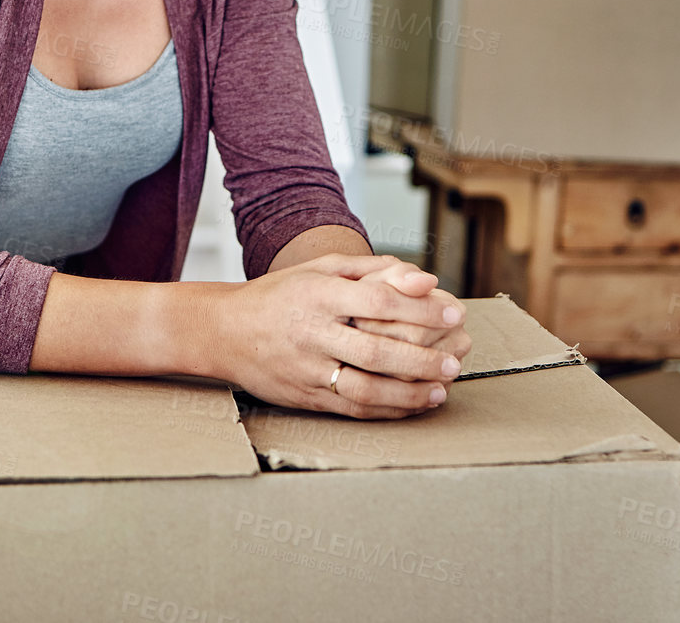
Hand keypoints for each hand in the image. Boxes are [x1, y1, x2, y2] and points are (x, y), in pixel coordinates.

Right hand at [215, 254, 466, 419]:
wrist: (224, 330)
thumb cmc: (282, 294)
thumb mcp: (321, 269)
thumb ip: (374, 270)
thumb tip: (425, 279)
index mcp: (318, 294)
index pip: (377, 302)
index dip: (420, 308)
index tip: (454, 312)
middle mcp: (311, 332)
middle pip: (375, 350)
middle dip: (421, 357)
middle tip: (455, 359)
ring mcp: (307, 369)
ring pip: (364, 388)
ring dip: (408, 392)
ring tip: (441, 388)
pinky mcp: (304, 396)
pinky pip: (350, 409)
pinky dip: (386, 410)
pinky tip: (413, 404)